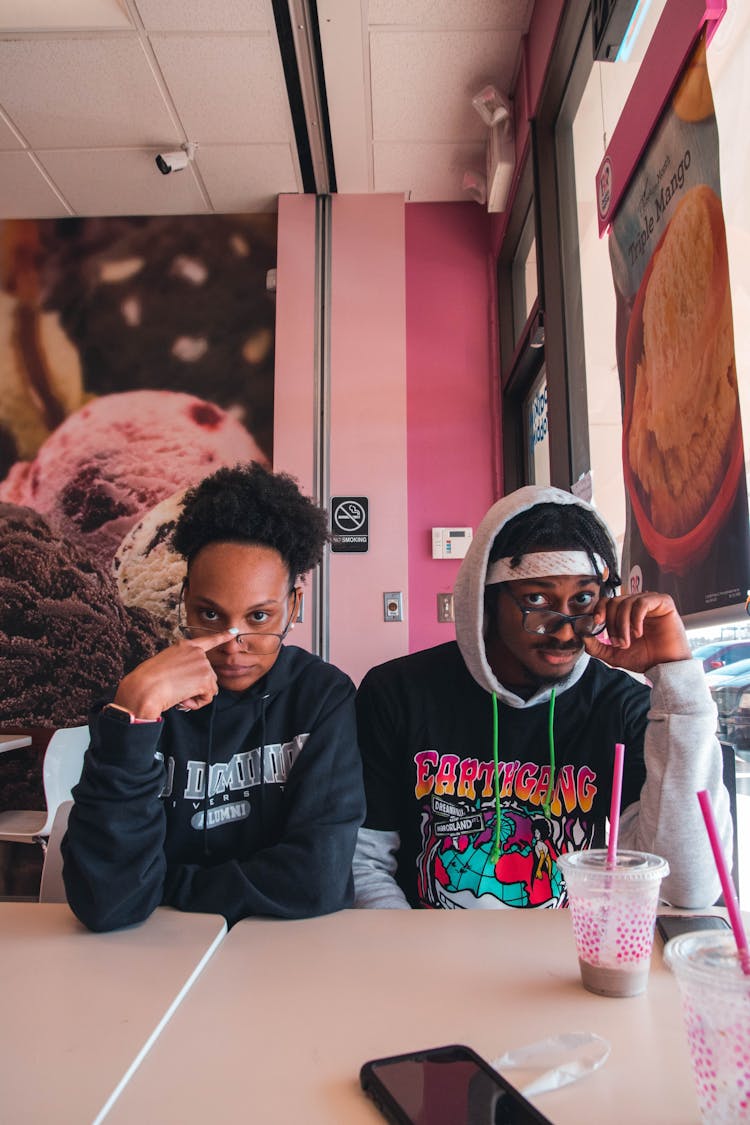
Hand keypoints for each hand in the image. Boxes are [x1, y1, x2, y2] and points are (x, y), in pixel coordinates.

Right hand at [113, 631, 234, 718]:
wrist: (144, 688)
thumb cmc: (146, 680)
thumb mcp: (165, 665)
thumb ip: (182, 666)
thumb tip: (195, 681)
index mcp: (184, 646)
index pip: (207, 640)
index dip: (222, 636)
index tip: (233, 631)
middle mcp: (196, 652)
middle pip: (208, 674)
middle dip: (197, 686)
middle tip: (177, 690)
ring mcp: (203, 664)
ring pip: (209, 687)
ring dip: (196, 695)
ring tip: (178, 694)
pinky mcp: (206, 678)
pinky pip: (208, 697)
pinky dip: (197, 703)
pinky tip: (183, 699)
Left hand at [583, 591, 691, 673]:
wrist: (665, 667)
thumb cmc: (644, 659)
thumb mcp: (614, 654)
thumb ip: (597, 646)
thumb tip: (582, 635)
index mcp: (626, 613)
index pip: (608, 601)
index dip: (599, 609)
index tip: (597, 622)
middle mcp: (638, 604)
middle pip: (615, 602)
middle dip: (612, 623)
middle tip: (619, 642)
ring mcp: (651, 602)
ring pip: (627, 602)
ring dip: (623, 624)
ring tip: (628, 641)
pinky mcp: (664, 602)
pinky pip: (642, 602)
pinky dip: (636, 618)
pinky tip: (638, 633)